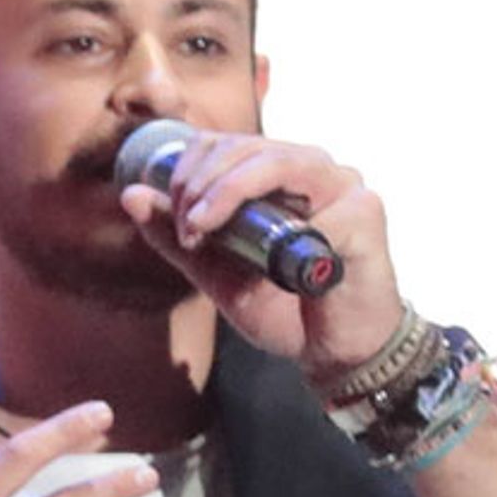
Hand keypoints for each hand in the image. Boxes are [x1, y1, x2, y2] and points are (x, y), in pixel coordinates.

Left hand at [118, 130, 405, 378]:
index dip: (189, 170)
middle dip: (201, 181)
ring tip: (203, 225)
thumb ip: (176, 237)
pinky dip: (282, 227)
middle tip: (187, 225)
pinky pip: (316, 206)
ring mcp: (342, 184)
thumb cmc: (285, 309)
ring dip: (228, 190)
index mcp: (277, 173)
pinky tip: (265, 254)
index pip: (223, 143)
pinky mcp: (366, 212)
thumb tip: (131, 194)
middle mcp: (310, 168)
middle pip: (245, 146)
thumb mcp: (217, 274)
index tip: (177, 220)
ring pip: (275, 161)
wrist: (334, 353)